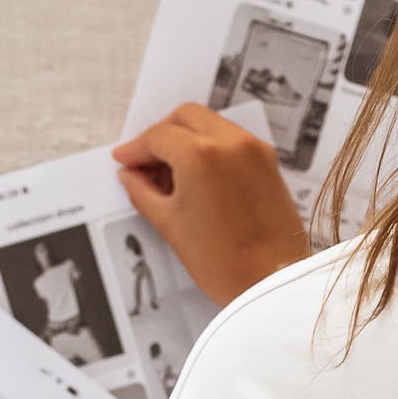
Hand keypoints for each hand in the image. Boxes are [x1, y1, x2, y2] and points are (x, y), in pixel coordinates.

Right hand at [111, 104, 313, 306]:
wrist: (271, 281)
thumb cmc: (226, 262)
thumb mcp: (170, 224)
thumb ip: (143, 191)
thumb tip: (131, 175)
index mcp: (201, 155)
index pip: (157, 136)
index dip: (136, 149)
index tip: (126, 160)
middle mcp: (230, 143)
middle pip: (185, 117)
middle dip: (160, 134)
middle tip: (145, 162)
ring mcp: (253, 150)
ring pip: (210, 123)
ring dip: (186, 138)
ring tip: (170, 174)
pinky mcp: (268, 161)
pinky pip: (232, 139)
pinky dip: (210, 147)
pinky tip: (197, 176)